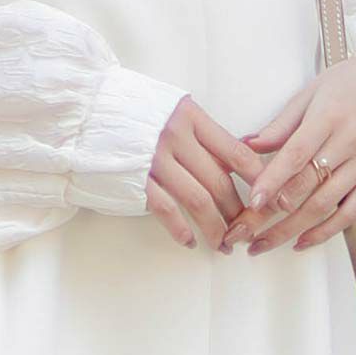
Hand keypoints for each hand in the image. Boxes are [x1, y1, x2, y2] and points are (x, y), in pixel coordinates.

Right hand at [145, 95, 268, 251]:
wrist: (83, 113)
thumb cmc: (132, 112)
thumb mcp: (172, 110)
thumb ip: (203, 133)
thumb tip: (240, 158)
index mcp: (191, 117)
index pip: (237, 153)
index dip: (259, 180)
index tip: (271, 199)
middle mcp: (175, 137)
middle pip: (220, 182)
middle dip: (239, 212)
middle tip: (248, 230)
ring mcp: (154, 159)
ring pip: (198, 201)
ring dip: (215, 228)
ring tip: (224, 244)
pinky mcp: (134, 180)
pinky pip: (166, 210)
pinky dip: (181, 229)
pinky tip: (190, 241)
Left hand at [221, 50, 355, 255]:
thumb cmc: (350, 83)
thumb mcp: (310, 93)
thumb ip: (280, 125)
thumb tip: (247, 145)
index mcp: (329, 117)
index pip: (296, 155)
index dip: (272, 181)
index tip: (252, 203)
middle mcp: (352, 142)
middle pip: (307, 185)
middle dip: (272, 214)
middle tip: (244, 232)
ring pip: (326, 204)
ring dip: (292, 229)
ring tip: (264, 243)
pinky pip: (351, 213)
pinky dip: (325, 231)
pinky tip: (302, 241)